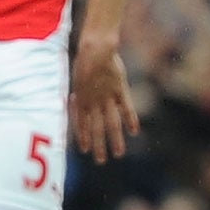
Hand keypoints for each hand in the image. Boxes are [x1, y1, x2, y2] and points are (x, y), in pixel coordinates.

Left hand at [70, 40, 139, 163]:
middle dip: (99, 145)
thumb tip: (75, 101)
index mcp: (81, 98)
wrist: (97, 47)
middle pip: (97, 128)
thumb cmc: (86, 59)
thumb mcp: (77, 78)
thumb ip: (79, 92)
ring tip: (118, 154)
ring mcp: (108, 97)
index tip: (84, 150)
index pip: (81, 123)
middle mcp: (94, 101)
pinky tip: (134, 132)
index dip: (83, 137)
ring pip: (112, 123)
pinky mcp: (121, 90)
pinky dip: (131, 120)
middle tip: (100, 161)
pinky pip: (127, 108)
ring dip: (115, 139)